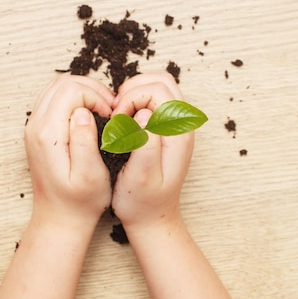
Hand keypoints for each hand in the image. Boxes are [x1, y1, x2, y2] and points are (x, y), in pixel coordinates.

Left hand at [24, 75, 114, 228]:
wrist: (60, 217)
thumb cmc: (81, 201)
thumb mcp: (90, 175)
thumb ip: (85, 141)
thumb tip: (82, 112)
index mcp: (48, 134)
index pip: (70, 90)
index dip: (97, 96)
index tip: (111, 115)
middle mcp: (36, 126)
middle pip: (62, 82)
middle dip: (92, 89)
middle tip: (111, 109)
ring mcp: (34, 126)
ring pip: (57, 87)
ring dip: (84, 91)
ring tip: (104, 110)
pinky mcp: (39, 130)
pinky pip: (55, 99)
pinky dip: (76, 98)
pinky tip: (92, 115)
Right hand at [110, 73, 194, 229]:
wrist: (152, 218)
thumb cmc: (142, 202)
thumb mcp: (141, 177)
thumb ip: (146, 145)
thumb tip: (145, 115)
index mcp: (178, 133)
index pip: (158, 90)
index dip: (132, 97)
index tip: (116, 119)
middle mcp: (182, 125)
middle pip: (161, 81)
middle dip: (132, 89)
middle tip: (115, 114)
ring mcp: (176, 125)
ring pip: (157, 87)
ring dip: (133, 94)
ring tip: (117, 117)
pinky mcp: (166, 128)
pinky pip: (152, 100)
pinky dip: (134, 101)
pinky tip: (122, 121)